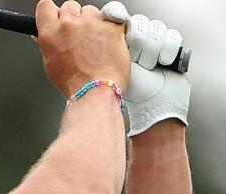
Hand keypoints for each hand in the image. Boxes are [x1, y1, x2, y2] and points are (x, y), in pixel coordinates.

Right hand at [36, 0, 130, 97]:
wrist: (96, 91)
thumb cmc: (75, 83)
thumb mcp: (51, 65)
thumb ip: (49, 44)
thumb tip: (46, 36)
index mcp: (51, 33)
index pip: (45, 6)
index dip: (51, 12)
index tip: (55, 17)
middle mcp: (70, 24)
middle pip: (69, 6)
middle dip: (73, 18)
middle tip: (77, 35)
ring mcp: (92, 22)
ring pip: (90, 10)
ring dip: (91, 22)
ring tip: (94, 42)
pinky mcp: (112, 24)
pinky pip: (111, 17)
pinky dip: (110, 27)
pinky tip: (106, 42)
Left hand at [100, 2, 190, 136]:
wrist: (149, 106)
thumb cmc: (123, 91)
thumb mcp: (105, 66)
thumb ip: (99, 46)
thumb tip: (93, 28)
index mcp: (114, 42)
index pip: (116, 15)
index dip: (117, 17)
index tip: (118, 22)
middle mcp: (134, 40)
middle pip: (139, 22)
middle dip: (138, 42)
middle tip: (134, 60)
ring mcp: (153, 43)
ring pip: (156, 28)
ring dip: (152, 50)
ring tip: (147, 67)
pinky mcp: (170, 48)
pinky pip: (172, 36)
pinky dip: (167, 50)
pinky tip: (162, 63)